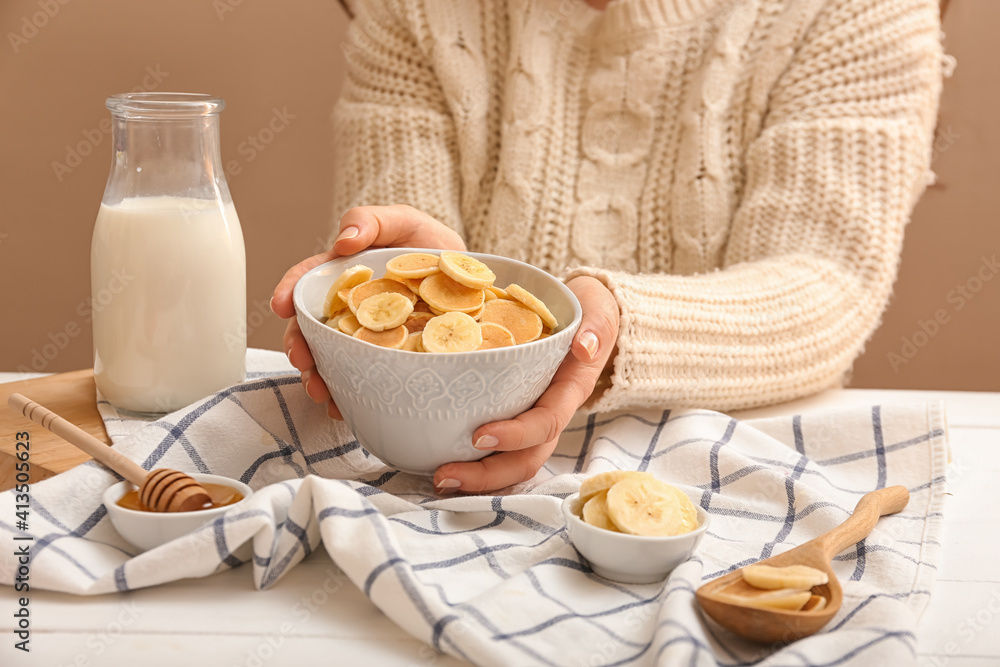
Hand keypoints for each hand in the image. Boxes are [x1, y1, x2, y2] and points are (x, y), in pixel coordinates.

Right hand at [271, 205, 465, 416]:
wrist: (470, 279)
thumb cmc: (429, 246)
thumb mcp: (404, 222)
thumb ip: (371, 221)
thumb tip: (343, 241)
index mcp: (344, 275)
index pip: (307, 282)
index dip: (288, 292)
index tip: (280, 306)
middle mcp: (348, 310)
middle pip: (311, 329)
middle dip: (300, 347)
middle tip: (303, 361)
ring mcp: (365, 339)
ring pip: (331, 360)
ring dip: (320, 378)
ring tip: (322, 393)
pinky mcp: (385, 362)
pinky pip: (362, 381)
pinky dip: (349, 396)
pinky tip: (346, 408)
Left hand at [433, 276, 619, 493]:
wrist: (587, 314)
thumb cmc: (588, 311)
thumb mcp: (597, 311)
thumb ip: (595, 327)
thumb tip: (584, 347)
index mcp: (570, 392)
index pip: (545, 423)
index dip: (515, 435)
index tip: (479, 436)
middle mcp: (551, 414)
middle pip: (526, 458)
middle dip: (488, 473)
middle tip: (445, 474)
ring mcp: (533, 419)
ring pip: (511, 462)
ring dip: (477, 477)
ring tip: (438, 478)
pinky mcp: (516, 416)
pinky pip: (499, 450)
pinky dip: (473, 463)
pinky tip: (440, 463)